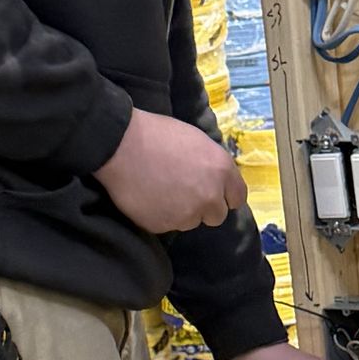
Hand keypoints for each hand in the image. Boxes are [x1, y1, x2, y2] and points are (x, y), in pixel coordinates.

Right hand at [95, 108, 245, 232]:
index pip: (238, 198)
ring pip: (191, 222)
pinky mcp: (164, 226)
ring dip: (181, 212)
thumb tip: (214, 179)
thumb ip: (211, 165)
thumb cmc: (157, 134)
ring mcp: (188, 214)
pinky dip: (160, 216)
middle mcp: (210, 196)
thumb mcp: (196, 141)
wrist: (120, 144)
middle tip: (183, 193)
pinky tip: (148, 198)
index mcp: (221, 170)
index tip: (213, 193)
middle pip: (217, 216)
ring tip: (161, 193)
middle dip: (204, 208)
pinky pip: (167, 225)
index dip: (225, 196)